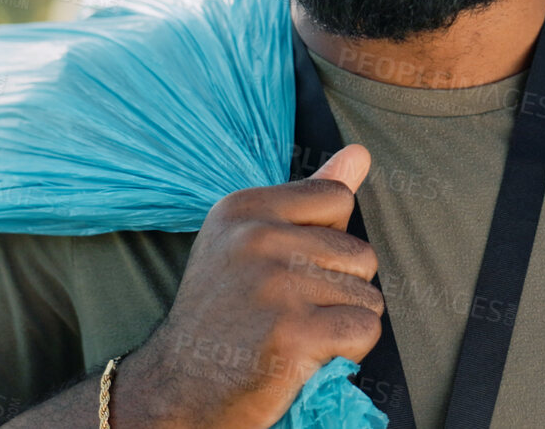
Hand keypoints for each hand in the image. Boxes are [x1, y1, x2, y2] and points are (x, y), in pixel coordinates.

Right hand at [115, 144, 382, 428]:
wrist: (177, 391)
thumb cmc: (222, 316)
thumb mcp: (250, 242)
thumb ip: (311, 197)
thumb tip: (360, 153)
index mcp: (245, 208)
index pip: (337, 200)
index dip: (326, 245)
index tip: (285, 272)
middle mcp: (257, 238)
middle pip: (360, 252)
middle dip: (337, 290)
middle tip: (285, 313)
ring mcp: (276, 285)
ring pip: (367, 295)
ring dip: (341, 324)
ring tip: (292, 335)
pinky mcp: (293, 332)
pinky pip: (364, 328)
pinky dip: (346, 351)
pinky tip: (304, 356)